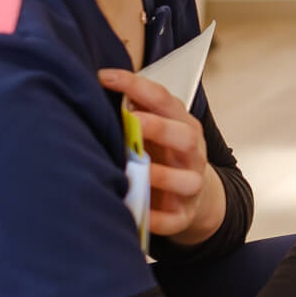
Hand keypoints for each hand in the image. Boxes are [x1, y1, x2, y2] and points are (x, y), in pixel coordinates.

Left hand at [99, 69, 223, 243]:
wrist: (195, 196)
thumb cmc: (166, 154)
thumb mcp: (159, 128)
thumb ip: (137, 109)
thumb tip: (100, 85)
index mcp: (183, 124)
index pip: (163, 99)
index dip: (135, 85)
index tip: (104, 77)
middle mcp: (192, 152)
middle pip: (185, 136)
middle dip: (159, 127)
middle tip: (130, 120)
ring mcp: (191, 184)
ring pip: (185, 180)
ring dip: (159, 174)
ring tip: (130, 169)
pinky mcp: (183, 216)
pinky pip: (172, 220)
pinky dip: (154, 218)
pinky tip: (132, 211)